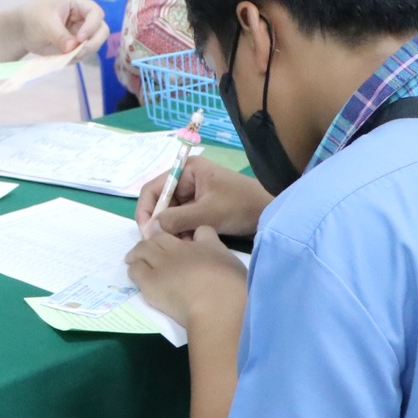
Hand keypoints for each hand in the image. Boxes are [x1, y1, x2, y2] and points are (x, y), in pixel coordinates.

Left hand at [11, 0, 109, 57]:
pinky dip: (75, 59)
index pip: (96, 13)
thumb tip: (73, 47)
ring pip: (94, 45)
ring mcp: (82, 33)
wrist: (22, 31)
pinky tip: (61, 58)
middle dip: (93, 43)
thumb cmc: (33, 18)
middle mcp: (84, 18)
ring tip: (65, 56)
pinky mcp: (77, 46)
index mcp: (78, 4)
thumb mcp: (45, 24)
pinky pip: (83, 54)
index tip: (80, 38)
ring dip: (83, 53)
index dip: (92, 26)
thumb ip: (60, 35)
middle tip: (78, 53)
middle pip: (102, 30)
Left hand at [124, 225, 247, 328]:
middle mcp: (181, 248)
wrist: (217, 308)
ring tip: (135, 259)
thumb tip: (213, 250)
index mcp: (206, 244)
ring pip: (143, 248)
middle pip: (162, 236)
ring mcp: (163, 263)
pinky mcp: (150, 281)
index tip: (183, 241)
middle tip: (152, 249)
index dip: (188, 234)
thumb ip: (222, 255)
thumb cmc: (232, 289)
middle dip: (156, 239)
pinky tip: (136, 274)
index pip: (197, 230)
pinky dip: (135, 268)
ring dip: (139, 252)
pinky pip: (135, 269)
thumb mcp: (234, 266)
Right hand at [133, 156, 270, 237]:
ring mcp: (194, 194)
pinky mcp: (201, 207)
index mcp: (186, 170)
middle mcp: (187, 179)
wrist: (271, 213)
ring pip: (171, 215)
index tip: (146, 234)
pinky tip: (189, 245)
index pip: (153, 189)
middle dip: (161, 224)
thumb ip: (176, 220)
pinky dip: (183, 233)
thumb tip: (149, 230)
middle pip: (161, 203)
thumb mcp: (207, 213)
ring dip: (173, 231)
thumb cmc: (240, 206)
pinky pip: (183, 220)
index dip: (146, 211)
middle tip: (163, 245)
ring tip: (180, 246)